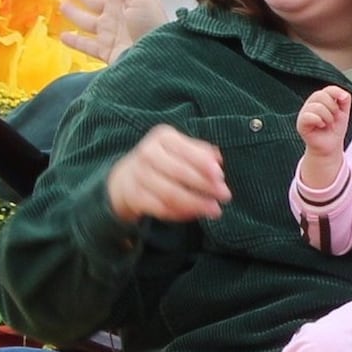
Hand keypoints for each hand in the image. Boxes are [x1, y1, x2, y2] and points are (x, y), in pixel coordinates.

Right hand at [59, 0, 171, 64]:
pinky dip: (74, 41)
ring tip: (62, 6)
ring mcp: (110, 34)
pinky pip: (86, 46)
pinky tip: (63, 36)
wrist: (155, 59)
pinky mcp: (105, 52)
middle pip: (94, 0)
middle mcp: (116, 15)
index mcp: (126, 0)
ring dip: (75, 14)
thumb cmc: (151, 25)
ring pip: (87, 21)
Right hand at [106, 124, 231, 223]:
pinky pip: (160, 208)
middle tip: (225, 195)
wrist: (126, 177)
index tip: (220, 175)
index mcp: (163, 137)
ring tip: (215, 210)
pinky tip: (195, 214)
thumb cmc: (164, 160)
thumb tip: (218, 159)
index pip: (186, 151)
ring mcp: (139, 175)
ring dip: (196, 203)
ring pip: (171, 193)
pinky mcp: (134, 196)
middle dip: (205, 186)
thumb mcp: (180, 148)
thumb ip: (200, 152)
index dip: (203, 164)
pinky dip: (180, 213)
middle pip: (180, 173)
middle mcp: (148, 153)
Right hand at [295, 86, 351, 155]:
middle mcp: (311, 103)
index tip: (343, 100)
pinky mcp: (301, 123)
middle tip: (334, 118)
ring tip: (328, 124)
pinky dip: (318, 120)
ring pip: (316, 106)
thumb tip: (343, 95)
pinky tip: (321, 125)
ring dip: (327, 116)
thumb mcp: (344, 113)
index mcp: (321, 99)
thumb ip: (344, 100)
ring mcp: (304, 113)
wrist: (330, 146)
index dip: (337, 92)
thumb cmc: (335, 128)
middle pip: (320, 95)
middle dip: (332, 107)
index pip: (328, 89)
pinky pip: (308, 116)